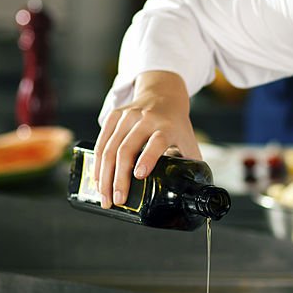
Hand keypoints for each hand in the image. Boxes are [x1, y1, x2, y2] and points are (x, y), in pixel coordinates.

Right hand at [93, 70, 199, 208]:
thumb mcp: (187, 138)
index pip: (156, 142)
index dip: (148, 158)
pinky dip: (97, 162)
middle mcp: (145, 119)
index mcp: (166, 126)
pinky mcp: (114, 116)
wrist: (163, 93)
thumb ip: (191, 161)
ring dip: (104, 175)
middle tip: (117, 199)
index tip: (139, 175)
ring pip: (110, 148)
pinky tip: (97, 179)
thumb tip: (195, 189)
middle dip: (119, 177)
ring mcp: (127, 116)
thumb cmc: (175, 122)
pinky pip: (101, 141)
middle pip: (127, 149)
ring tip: (104, 196)